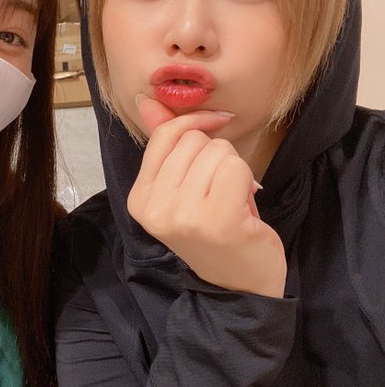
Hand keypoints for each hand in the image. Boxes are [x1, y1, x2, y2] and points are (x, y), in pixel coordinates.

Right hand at [127, 96, 286, 297]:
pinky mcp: (217, 220)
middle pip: (194, 140)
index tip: (217, 124)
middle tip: (218, 190)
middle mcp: (155, 208)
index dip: (195, 123)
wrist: (239, 285)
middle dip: (215, 156)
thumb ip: (165, 144)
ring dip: (233, 170)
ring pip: (218, 151)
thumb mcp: (182, 187)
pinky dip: (246, 180)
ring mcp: (184, 216)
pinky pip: (236, 168)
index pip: (166, 136)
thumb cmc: (213, 230)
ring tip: (229, 200)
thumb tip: (147, 100)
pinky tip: (242, 206)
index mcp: (140, 199)